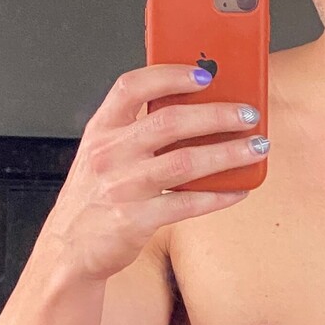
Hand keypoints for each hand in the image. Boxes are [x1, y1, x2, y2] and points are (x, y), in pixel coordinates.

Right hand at [47, 64, 264, 281]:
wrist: (69, 249)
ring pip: (185, 161)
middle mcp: (109, 154)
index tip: (204, 74)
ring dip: (228, 152)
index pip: (132, 86)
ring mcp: (121, 187)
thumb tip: (197, 110)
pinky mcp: (134, 220)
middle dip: (217, 114)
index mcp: (101, 130)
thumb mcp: (103, 155)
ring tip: (255, 147)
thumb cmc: (94, 197)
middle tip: (248, 114)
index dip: (169, 75)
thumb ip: (137, 131)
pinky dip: (218, 196)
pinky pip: (187, 203)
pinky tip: (238, 190)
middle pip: (170, 121)